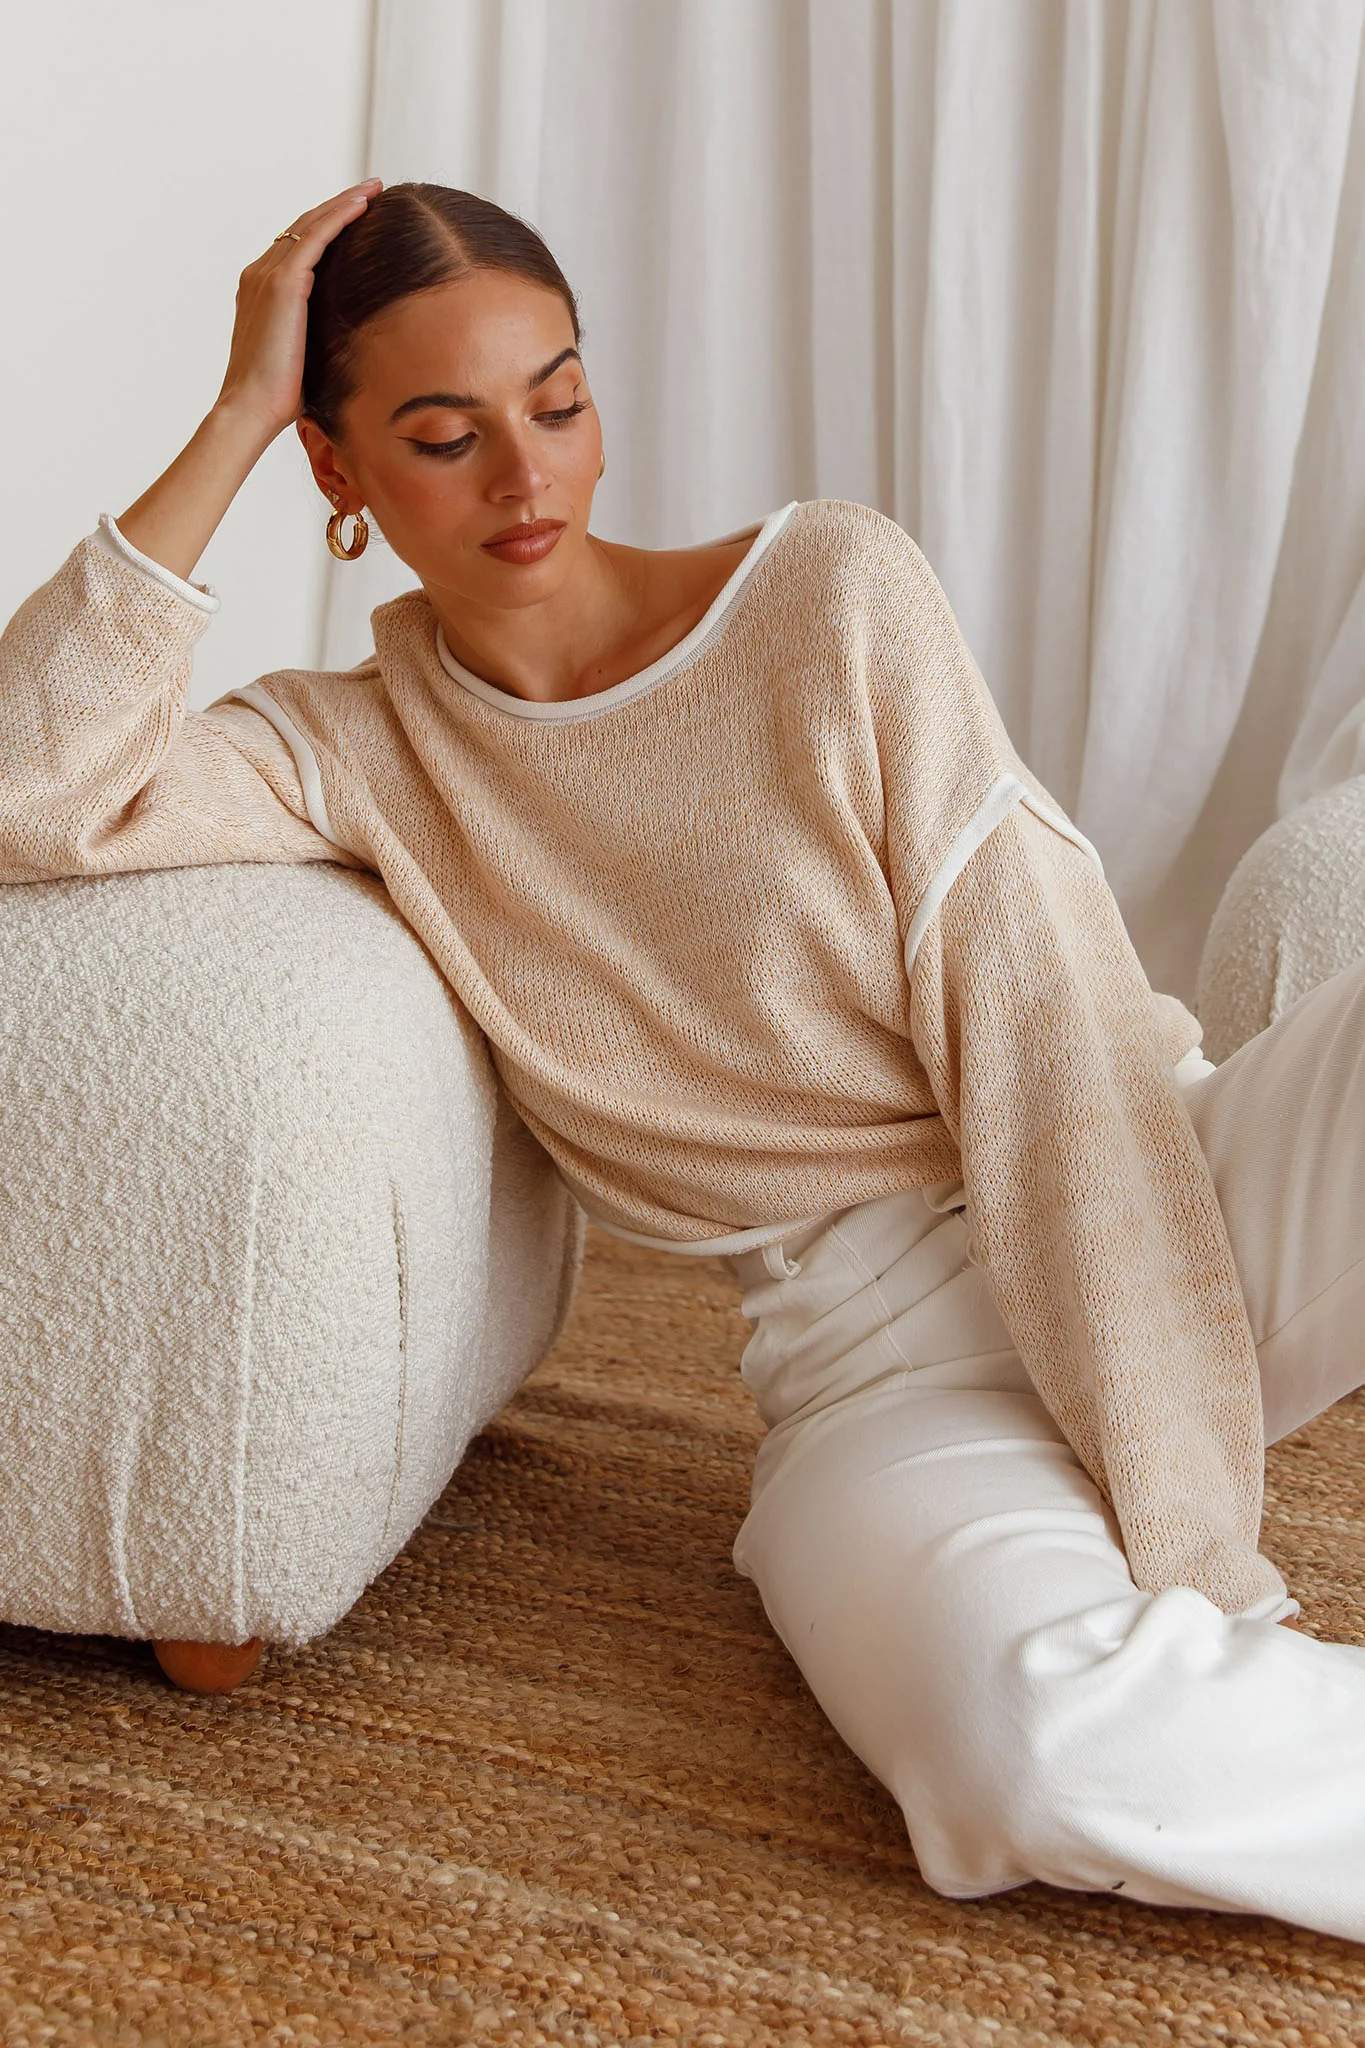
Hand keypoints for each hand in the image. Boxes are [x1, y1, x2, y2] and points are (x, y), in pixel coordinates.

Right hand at [212, 180, 383, 443]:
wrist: (250, 409)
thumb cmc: (276, 398)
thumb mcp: (300, 357)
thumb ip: (315, 337)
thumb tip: (348, 344)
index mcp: (261, 291)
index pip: (297, 248)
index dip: (325, 227)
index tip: (355, 215)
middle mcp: (260, 274)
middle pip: (304, 227)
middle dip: (337, 205)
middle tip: (370, 190)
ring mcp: (268, 275)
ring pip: (312, 225)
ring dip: (344, 203)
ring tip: (373, 189)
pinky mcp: (284, 283)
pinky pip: (317, 237)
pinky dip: (340, 216)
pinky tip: (363, 205)